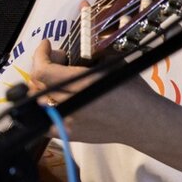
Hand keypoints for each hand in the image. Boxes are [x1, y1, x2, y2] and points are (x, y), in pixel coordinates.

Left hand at [31, 40, 153, 144]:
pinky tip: (53, 100)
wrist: (144, 122)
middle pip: (37, 84)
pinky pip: (44, 122)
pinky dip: (43, 109)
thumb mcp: (111, 64)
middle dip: (43, 66)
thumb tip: (66, 54)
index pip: (43, 71)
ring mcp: (68, 122)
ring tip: (56, 79)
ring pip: (38, 102)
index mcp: (82, 84)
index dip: (40, 54)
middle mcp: (71, 105)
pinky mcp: (70, 135)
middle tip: (57, 60)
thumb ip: (87, 59)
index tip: (46, 45)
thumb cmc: (133, 91)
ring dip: (42, 86)